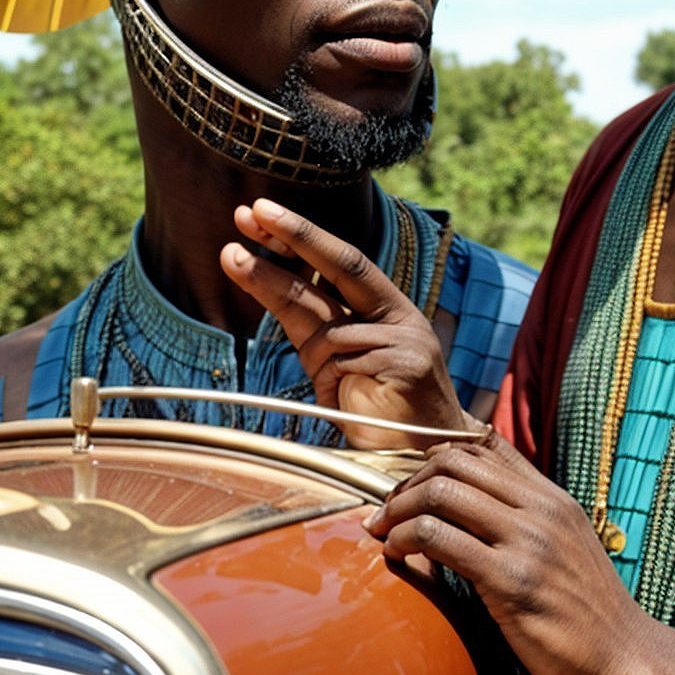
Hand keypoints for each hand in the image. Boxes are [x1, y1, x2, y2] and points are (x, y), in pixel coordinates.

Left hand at [220, 198, 469, 447]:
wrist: (424, 461)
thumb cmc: (374, 411)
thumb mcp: (334, 362)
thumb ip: (309, 322)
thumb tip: (250, 270)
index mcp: (381, 309)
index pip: (334, 263)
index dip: (296, 238)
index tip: (255, 216)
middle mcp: (396, 314)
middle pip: (340, 265)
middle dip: (294, 236)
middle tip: (252, 213)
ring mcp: (407, 336)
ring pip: (332, 332)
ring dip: (320, 363)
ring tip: (339, 393)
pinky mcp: (410, 361)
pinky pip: (347, 362)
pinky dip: (337, 383)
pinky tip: (354, 400)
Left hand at [364, 432, 656, 674]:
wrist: (625, 660)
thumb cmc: (588, 615)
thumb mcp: (566, 548)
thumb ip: (525, 522)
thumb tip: (470, 511)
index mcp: (552, 497)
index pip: (483, 445)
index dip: (436, 459)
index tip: (414, 489)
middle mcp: (540, 509)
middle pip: (454, 461)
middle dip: (410, 482)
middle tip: (389, 513)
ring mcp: (528, 542)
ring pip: (442, 492)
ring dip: (399, 510)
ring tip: (385, 533)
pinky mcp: (512, 581)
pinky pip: (441, 539)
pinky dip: (407, 541)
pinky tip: (399, 558)